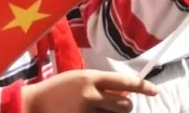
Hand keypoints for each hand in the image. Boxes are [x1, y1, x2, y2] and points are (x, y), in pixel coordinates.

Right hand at [22, 71, 157, 112]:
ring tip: (100, 110)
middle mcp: (91, 95)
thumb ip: (100, 85)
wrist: (35, 105)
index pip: (123, 82)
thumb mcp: (79, 79)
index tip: (154, 91)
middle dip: (124, 107)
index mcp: (90, 78)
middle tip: (114, 105)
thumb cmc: (58, 89)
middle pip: (124, 105)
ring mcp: (87, 112)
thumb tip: (124, 95)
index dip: (141, 86)